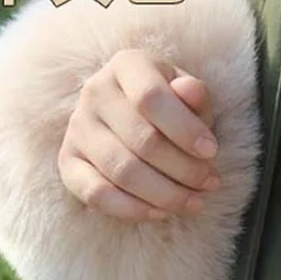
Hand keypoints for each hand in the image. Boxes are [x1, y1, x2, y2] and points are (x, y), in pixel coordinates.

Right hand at [58, 48, 219, 221]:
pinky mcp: (68, 162)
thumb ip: (194, 95)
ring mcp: (78, 128)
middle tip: (210, 183)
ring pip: (123, 171)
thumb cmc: (171, 107)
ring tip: (195, 202)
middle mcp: (95, 92)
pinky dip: (132, 209)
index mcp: (126, 66)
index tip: (212, 152)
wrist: (133, 115)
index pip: (151, 98)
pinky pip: (96, 194)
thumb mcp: (188, 94)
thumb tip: (190, 91)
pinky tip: (161, 213)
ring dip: (165, 194)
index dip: (185, 130)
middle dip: (184, 169)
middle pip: (142, 141)